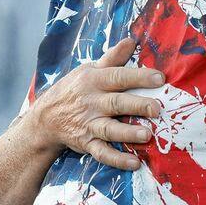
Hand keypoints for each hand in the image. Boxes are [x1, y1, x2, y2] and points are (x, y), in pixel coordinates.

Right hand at [28, 37, 164, 168]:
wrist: (46, 118)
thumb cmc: (73, 90)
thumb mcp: (88, 70)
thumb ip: (111, 59)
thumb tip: (131, 41)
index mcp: (94, 81)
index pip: (118, 77)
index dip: (139, 77)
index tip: (160, 78)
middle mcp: (91, 102)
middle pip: (116, 103)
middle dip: (137, 105)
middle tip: (157, 108)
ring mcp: (89, 124)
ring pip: (109, 129)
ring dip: (128, 133)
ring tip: (146, 135)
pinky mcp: (87, 143)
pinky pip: (102, 153)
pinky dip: (117, 160)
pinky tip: (134, 163)